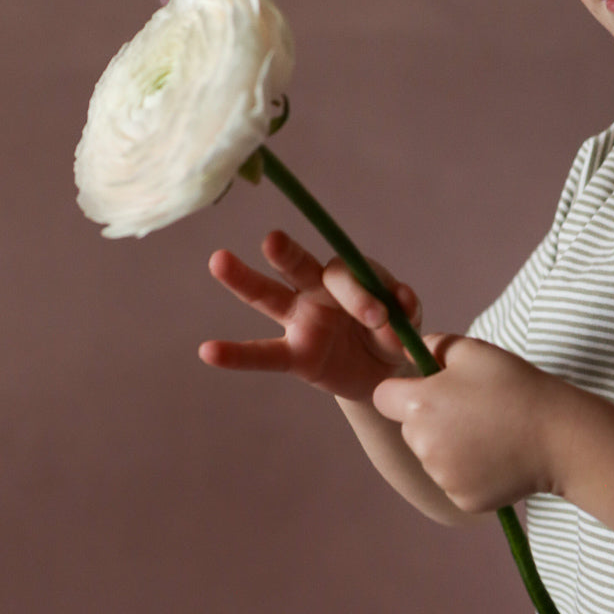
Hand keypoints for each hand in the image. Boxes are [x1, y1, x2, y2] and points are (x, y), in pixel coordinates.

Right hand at [199, 230, 420, 401]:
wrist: (382, 373)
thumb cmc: (391, 335)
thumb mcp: (405, 325)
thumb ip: (403, 315)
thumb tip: (402, 302)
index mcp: (349, 276)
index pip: (345, 276)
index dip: (359, 295)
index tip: (378, 318)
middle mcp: (318, 291)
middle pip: (299, 267)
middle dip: (287, 254)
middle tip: (272, 241)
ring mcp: (300, 320)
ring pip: (268, 296)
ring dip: (244, 279)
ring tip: (219, 261)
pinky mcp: (294, 355)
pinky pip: (262, 355)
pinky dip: (236, 354)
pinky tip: (207, 351)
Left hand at [372, 335, 563, 512]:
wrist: (558, 435)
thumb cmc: (515, 386)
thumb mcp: (472, 350)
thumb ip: (433, 346)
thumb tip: (412, 353)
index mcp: (418, 405)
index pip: (384, 398)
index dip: (402, 392)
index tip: (429, 390)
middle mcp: (422, 444)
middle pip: (410, 430)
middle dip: (431, 420)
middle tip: (473, 410)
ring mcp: (441, 476)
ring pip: (433, 457)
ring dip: (451, 447)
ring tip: (490, 432)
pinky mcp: (462, 498)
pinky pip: (454, 481)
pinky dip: (470, 472)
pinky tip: (497, 456)